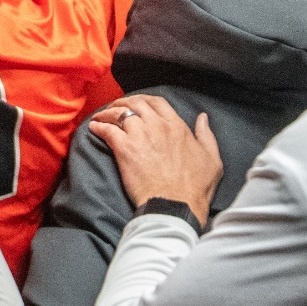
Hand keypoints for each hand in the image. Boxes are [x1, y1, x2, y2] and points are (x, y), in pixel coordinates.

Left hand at [89, 94, 221, 226]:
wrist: (175, 205)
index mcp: (177, 126)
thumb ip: (206, 135)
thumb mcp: (212, 159)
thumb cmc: (195, 188)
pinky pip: (107, 130)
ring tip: (101, 117)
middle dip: (124, 101)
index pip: (158, 102)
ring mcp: (140, 136)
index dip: (145, 99)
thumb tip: (202, 118)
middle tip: (115, 106)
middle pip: (136, 103)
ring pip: (120, 113)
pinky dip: (99, 127)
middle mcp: (158, 126)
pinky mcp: (125, 150)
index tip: (138, 103)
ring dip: (108, 113)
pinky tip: (94, 128)